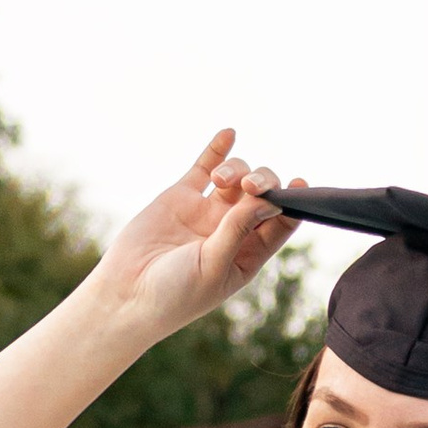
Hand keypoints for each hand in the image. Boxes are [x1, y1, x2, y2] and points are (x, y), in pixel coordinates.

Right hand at [96, 132, 295, 341]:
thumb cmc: (175, 294)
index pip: (280, 223)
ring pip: (235, 178)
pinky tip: (228, 133)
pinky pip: (204, 167)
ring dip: (236, 170)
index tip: (299, 184)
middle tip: (249, 187)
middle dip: (262, 183)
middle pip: (260, 195)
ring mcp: (206, 212)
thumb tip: (268, 200)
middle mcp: (231, 231)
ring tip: (220, 181)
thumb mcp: (213, 265)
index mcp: (248, 255)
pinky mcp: (181, 197)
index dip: (293, 202)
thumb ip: (239, 230)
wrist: (127, 293)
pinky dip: (217, 151)